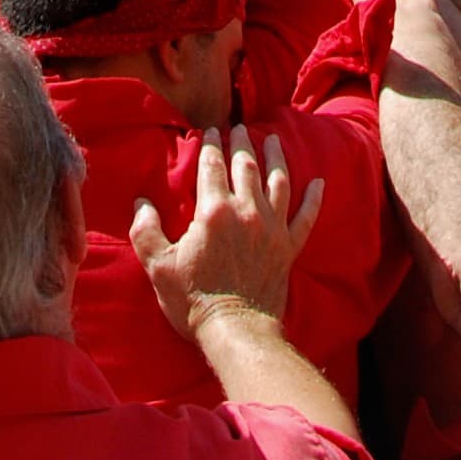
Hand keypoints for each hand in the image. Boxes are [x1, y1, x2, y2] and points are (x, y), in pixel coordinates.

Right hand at [131, 124, 322, 334]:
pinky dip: (314, 199)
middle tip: (240, 127)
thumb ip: (145, 231)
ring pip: (278, 181)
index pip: (212, 166)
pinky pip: (306, 218)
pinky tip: (320, 183)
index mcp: (214, 211)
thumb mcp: (159, 267)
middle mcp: (246, 211)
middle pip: (246, 166)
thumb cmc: (194, 301)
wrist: (236, 332)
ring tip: (273, 139)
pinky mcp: (289, 249)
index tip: (209, 131)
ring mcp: (272, 229)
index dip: (210, 145)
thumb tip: (141, 203)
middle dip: (242, 142)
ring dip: (275, 157)